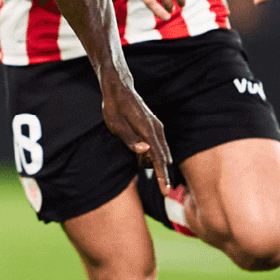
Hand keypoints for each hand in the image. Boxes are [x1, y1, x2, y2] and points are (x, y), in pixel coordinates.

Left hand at [100, 72, 172, 194]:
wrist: (119, 88)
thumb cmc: (114, 108)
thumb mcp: (116, 125)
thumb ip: (130, 140)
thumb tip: (145, 151)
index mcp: (147, 130)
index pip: (157, 157)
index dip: (161, 176)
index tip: (165, 191)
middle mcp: (156, 128)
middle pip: (162, 158)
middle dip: (157, 171)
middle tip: (141, 167)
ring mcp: (158, 127)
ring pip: (159, 153)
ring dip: (149, 160)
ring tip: (134, 153)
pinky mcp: (155, 128)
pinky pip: (157, 147)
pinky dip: (150, 154)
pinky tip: (140, 152)